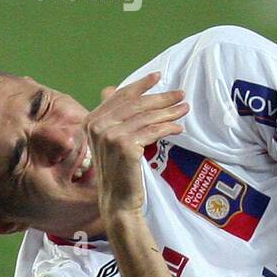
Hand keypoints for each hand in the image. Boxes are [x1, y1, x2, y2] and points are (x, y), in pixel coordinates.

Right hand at [85, 72, 188, 218]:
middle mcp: (97, 125)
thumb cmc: (118, 171)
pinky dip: (168, 128)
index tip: (158, 76)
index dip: (140, 85)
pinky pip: (152, 131)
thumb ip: (114, 117)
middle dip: (161, 97)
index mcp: (91, 121)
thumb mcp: (111, 140)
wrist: (118, 200)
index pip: (120, 96)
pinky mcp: (125, 146)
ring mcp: (109, 135)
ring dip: (169, 112)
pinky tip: (178, 128)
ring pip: (146, 117)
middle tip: (181, 94)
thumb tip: (111, 88)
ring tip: (185, 109)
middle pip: (136, 104)